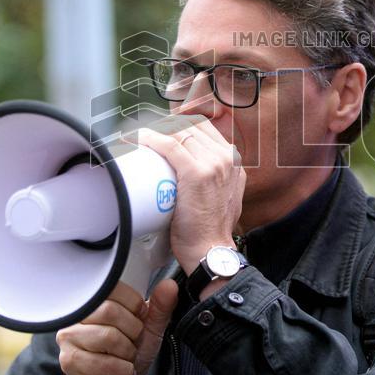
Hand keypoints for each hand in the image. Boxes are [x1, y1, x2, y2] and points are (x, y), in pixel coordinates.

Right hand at [57, 280, 177, 374]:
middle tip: (132, 342)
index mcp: (95, 300)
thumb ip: (160, 306)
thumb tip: (170, 285)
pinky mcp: (69, 360)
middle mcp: (76, 314)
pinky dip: (122, 369)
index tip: (139, 319)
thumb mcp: (149, 329)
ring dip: (127, 352)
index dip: (135, 306)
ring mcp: (69, 337)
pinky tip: (121, 371)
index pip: (113, 287)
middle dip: (132, 331)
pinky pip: (103, 362)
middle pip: (109, 311)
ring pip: (108, 337)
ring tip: (125, 357)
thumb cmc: (128, 354)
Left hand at [136, 116, 245, 274]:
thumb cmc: (210, 230)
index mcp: (233, 162)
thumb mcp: (225, 197)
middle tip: (149, 134)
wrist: (210, 251)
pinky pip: (170, 145)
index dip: (181, 124)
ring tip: (140, 137)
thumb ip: (217, 180)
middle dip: (167, 126)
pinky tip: (141, 138)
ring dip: (157, 131)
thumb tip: (193, 174)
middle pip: (192, 127)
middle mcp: (227, 159)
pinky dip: (153, 139)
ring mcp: (214, 164)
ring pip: (180, 133)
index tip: (164, 128)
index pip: (205, 128)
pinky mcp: (196, 173)